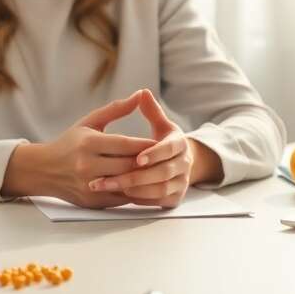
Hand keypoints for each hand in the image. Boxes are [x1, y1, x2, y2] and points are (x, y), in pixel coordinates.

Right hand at [1, 91, 156, 207]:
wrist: (44, 170)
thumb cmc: (70, 142)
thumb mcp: (89, 122)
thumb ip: (116, 109)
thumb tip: (140, 95)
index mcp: (88, 143)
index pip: (126, 144)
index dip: (146, 145)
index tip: (163, 143)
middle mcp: (87, 165)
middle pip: (128, 165)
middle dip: (149, 163)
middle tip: (166, 159)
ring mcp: (88, 185)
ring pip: (126, 183)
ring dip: (144, 179)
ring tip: (158, 173)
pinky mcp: (91, 201)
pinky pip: (120, 198)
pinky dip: (133, 192)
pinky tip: (144, 186)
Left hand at [87, 90, 222, 207]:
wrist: (180, 163)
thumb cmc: (163, 141)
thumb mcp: (161, 125)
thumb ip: (152, 111)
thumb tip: (143, 92)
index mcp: (181, 143)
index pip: (169, 149)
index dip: (154, 153)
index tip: (137, 157)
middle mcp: (185, 164)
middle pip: (163, 173)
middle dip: (136, 176)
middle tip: (109, 178)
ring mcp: (182, 182)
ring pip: (161, 189)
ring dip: (137, 189)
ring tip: (112, 186)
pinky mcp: (176, 198)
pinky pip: (159, 201)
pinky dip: (142, 199)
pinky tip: (123, 195)